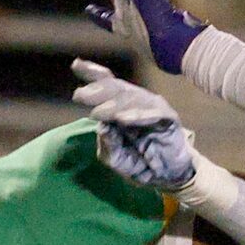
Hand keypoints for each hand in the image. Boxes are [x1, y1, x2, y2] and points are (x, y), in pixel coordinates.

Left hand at [70, 61, 197, 192]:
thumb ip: (108, 145)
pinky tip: (123, 119)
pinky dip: (138, 115)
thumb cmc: (141, 164)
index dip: (93, 73)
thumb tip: (102, 128)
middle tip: (81, 96)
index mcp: (121, 105)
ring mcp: (153, 109)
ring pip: (134, 99)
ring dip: (114, 105)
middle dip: (98, 90)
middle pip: (117, 88)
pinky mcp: (169, 119)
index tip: (76, 65)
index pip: (108, 84)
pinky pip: (155, 113)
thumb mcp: (116, 158)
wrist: (168, 178)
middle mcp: (136, 102)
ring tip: (98, 113)